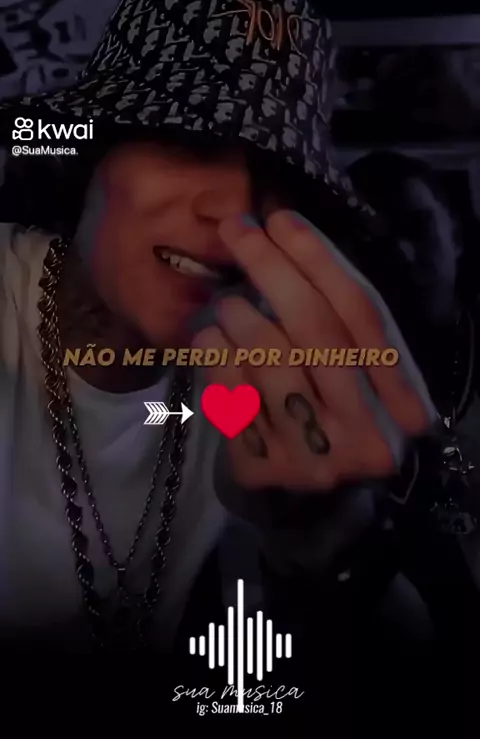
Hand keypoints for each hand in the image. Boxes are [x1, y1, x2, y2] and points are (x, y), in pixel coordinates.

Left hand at [192, 210, 435, 491]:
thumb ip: (337, 323)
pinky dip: (216, 358)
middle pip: (316, 331)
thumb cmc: (335, 415)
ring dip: (239, 318)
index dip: (319, 260)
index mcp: (399, 399)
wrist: (317, 500)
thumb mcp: (357, 373)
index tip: (280, 219)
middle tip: (235, 231)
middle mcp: (363, 430)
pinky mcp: (266, 468)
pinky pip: (232, 396)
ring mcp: (314, 455)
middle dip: (271, 270)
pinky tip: (212, 340)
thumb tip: (283, 238)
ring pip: (271, 362)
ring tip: (228, 306)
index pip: (360, 313)